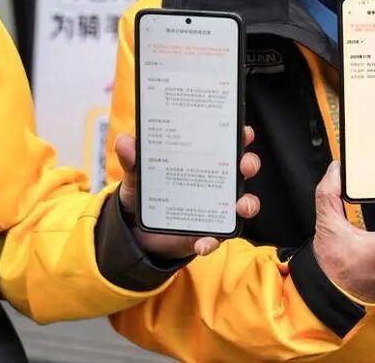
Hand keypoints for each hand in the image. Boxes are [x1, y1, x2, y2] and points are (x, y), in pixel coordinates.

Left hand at [115, 126, 261, 258]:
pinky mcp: (208, 232)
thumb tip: (124, 141)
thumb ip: (133, 160)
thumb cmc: (146, 194)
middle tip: (244, 165)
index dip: (241, 136)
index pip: (228, 144)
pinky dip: (211, 241)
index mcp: (203, 161)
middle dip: (249, 164)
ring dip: (248, 203)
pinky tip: (202, 244)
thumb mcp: (137, 176)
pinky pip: (217, 238)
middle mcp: (217, 182)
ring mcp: (216, 208)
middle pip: (242, 169)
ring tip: (241, 206)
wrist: (135, 232)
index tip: (244, 131)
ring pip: (242, 203)